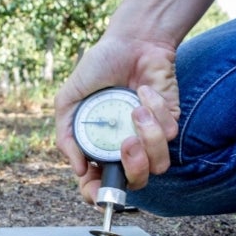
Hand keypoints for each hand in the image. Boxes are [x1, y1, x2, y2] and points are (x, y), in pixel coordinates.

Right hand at [54, 35, 179, 202]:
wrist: (131, 41)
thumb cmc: (98, 68)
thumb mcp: (69, 100)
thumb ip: (66, 135)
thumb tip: (78, 168)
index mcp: (99, 148)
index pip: (100, 185)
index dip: (98, 195)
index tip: (96, 187)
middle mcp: (125, 148)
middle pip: (136, 183)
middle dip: (134, 167)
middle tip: (126, 142)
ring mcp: (149, 138)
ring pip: (158, 164)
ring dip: (149, 138)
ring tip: (136, 110)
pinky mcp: (169, 122)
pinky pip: (169, 133)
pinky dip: (155, 110)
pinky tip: (144, 91)